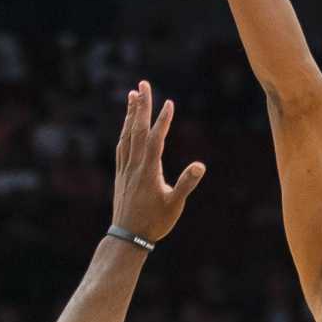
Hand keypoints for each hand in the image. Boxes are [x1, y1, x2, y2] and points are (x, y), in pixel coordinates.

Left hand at [111, 81, 205, 243]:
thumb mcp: (175, 205)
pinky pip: (122, 146)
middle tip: (143, 84)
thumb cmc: (154, 222)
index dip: (163, 120)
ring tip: (132, 95)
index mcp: (149, 170)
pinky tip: (127, 125)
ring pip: (127, 135)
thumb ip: (186, 184)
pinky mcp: (120, 174)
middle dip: (141, 105)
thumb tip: (200, 165)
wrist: (128, 237)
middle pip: (137, 129)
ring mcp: (125, 168)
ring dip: (130, 114)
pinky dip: (125, 131)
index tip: (169, 102)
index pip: (156, 139)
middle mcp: (134, 165)